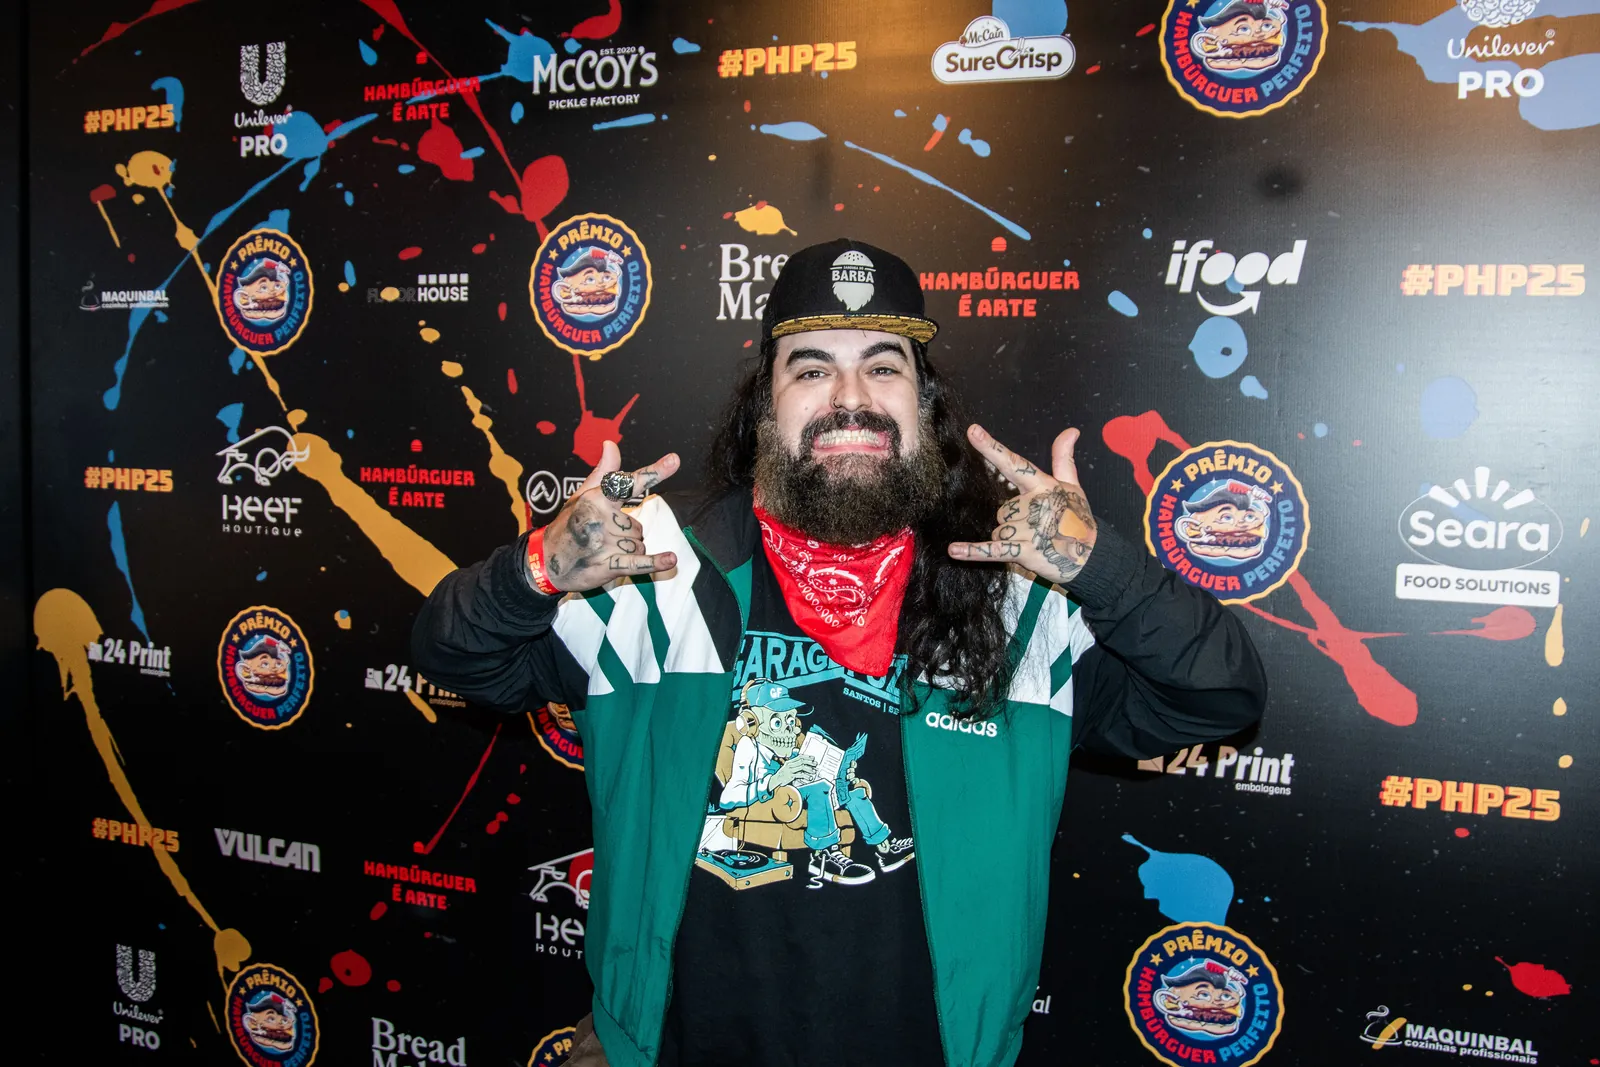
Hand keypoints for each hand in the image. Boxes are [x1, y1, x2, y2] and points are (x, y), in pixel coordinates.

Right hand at [540, 440, 679, 592]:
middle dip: (627, 533)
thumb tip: (611, 444)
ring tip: (604, 550)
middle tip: (602, 537)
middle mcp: (601, 517)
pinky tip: (670, 559)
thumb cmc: (568, 524)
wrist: (546, 560)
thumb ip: (603, 472)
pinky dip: (656, 563)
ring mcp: (605, 542)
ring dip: (629, 550)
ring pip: (640, 544)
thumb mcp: (581, 495)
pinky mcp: (608, 564)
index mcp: (597, 497)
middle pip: (638, 525)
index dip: (655, 471)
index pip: (630, 483)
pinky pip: (639, 563)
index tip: (675, 460)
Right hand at [770, 754, 818, 788]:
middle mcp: (790, 765)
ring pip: (802, 767)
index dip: (807, 757)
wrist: (775, 780)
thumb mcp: (787, 768)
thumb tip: (803, 764)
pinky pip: (800, 775)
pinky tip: (810, 777)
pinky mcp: (790, 776)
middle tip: (815, 764)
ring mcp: (790, 770)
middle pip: (802, 761)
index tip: (813, 758)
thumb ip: (794, 765)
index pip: (799, 757)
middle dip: (810, 762)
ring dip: (809, 769)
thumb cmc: (783, 774)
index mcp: (789, 762)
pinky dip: (806, 776)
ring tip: (814, 771)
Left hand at [947, 424, 1097, 585]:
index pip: (1014, 463)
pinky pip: (994, 549)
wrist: (1093, 556)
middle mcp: (1035, 504)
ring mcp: (1030, 528)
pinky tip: (954, 551)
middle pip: (1002, 508)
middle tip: (1037, 528)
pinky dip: (974, 552)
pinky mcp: (1026, 551)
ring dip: (1010, 539)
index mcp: (1043, 485)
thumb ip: (1064, 459)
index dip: (992, 447)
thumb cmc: (1078, 519)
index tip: (972, 431)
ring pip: (999, 529)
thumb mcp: (1072, 486)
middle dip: (1013, 520)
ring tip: (1034, 542)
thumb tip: (1071, 430)